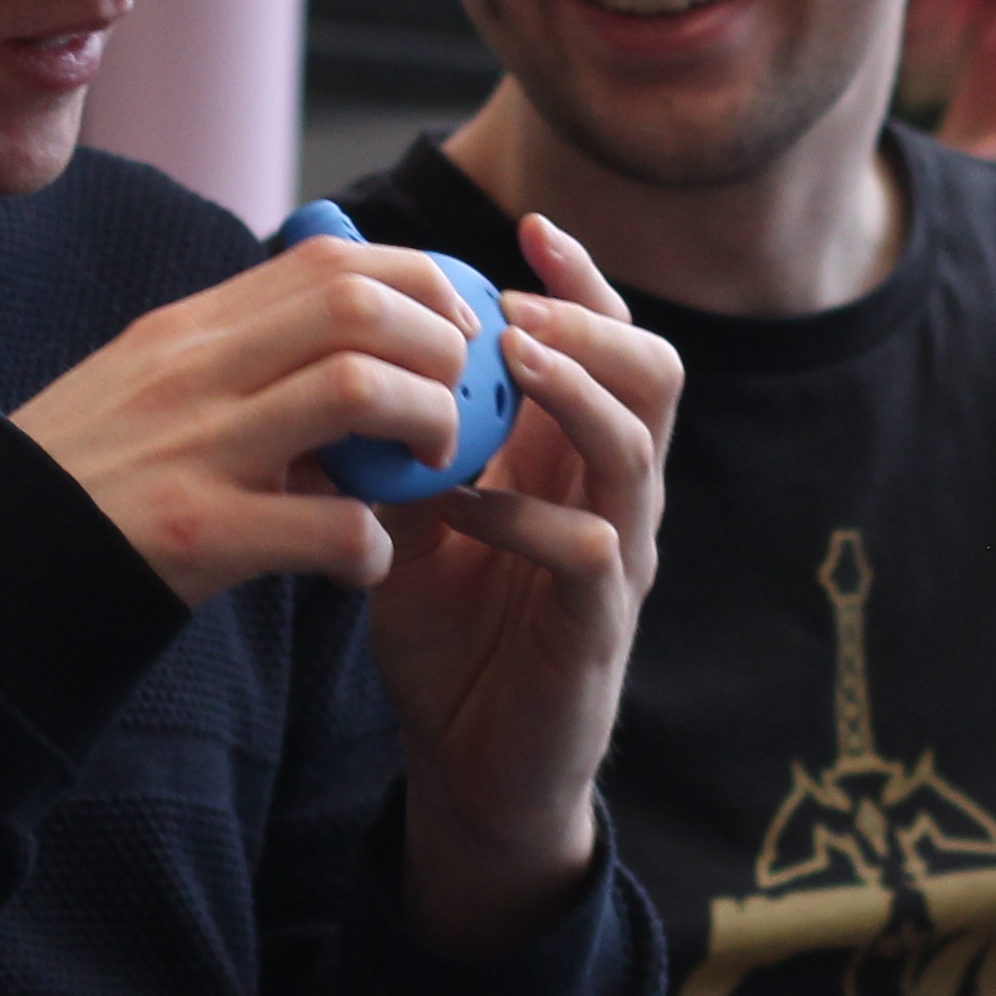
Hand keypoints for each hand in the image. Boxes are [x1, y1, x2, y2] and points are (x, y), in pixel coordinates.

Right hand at [9, 241, 488, 608]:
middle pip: (357, 306)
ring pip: (355, 390)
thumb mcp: (148, 388)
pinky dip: (372, 545)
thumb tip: (352, 352)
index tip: (455, 329)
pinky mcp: (199, 533)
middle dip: (439, 348)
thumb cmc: (85, 481)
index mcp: (189, 331)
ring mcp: (197, 449)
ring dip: (423, 426)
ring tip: (428, 468)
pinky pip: (330, 525)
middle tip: (456, 403)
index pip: (330, 259)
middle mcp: (195, 372)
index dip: (421, 281)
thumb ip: (240, 362)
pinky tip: (364, 561)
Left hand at [362, 217, 682, 956]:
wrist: (471, 768)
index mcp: (576, 459)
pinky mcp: (598, 630)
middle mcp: (616, 499)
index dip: (583, 282)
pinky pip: (589, 550)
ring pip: (638, 450)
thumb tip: (340, 350)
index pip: (608, 345)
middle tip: (516, 302)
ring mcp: (620, 563)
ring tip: (509, 358)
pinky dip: (527, 513)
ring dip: (574, 393)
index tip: (531, 227)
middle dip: (591, 323)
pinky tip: (466, 501)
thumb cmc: (451, 633)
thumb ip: (398, 446)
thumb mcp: (412, 520)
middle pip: (655, 376)